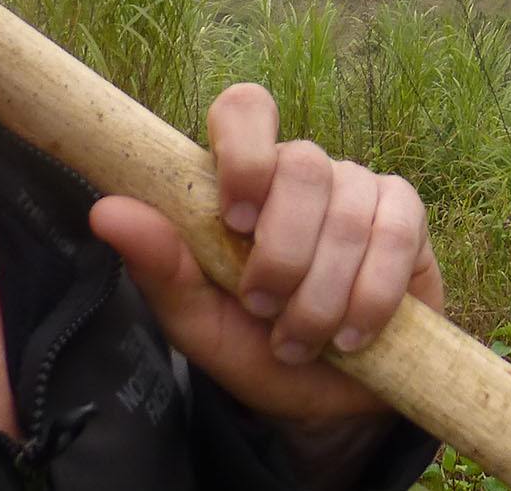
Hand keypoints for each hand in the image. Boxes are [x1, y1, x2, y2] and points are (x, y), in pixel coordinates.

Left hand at [86, 82, 443, 422]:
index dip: (244, 150)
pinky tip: (351, 334)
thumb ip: (160, 266)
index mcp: (244, 178)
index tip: (235, 219)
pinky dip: (369, 295)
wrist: (326, 400)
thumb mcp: (198, 321)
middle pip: (302, 165)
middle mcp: (304, 169)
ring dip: (320, 294)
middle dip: (283, 254)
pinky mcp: (406, 216)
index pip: (245, 109)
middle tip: (263, 311)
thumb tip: (105, 211)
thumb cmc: (253, 347)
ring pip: (348, 212)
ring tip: (300, 342)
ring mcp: (360, 186)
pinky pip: (396, 235)